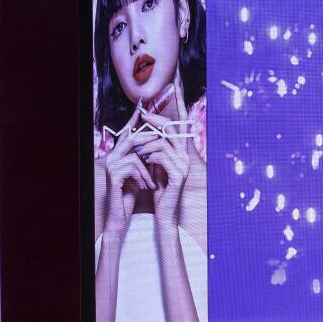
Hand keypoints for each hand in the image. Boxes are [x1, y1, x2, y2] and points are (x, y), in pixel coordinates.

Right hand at [103, 105, 154, 231]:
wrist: (120, 214)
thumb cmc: (131, 193)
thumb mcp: (140, 172)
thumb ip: (144, 157)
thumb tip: (157, 142)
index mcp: (118, 154)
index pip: (127, 132)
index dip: (135, 120)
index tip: (144, 108)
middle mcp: (112, 157)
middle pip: (131, 138)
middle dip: (148, 140)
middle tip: (163, 144)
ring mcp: (111, 166)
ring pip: (136, 154)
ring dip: (148, 169)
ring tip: (152, 182)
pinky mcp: (113, 176)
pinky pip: (134, 167)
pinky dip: (144, 176)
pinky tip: (147, 187)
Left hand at [136, 110, 189, 226]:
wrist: (164, 210)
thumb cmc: (159, 187)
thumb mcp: (156, 164)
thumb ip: (155, 150)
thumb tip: (146, 133)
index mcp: (181, 153)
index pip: (177, 128)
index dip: (165, 117)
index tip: (150, 111)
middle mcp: (185, 157)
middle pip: (173, 131)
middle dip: (157, 123)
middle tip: (143, 118)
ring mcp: (183, 166)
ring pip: (164, 145)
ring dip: (148, 145)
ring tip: (137, 150)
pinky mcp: (178, 176)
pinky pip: (164, 158)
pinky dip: (152, 157)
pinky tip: (144, 160)